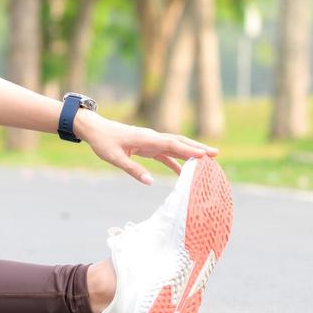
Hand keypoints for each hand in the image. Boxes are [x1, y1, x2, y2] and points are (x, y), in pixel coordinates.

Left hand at [73, 110, 217, 185]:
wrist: (96, 129)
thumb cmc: (104, 143)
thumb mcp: (115, 158)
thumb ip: (132, 170)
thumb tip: (150, 182)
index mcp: (146, 139)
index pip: (172, 144)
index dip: (189, 150)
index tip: (204, 155)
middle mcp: (152, 138)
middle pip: (179, 142)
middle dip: (197, 147)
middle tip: (216, 154)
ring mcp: (152, 141)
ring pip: (176, 146)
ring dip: (191, 153)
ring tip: (208, 161)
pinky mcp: (149, 146)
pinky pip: (167, 154)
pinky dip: (177, 161)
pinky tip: (185, 173)